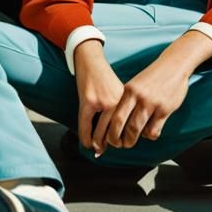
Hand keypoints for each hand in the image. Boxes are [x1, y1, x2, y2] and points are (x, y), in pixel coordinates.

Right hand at [74, 41, 124, 155]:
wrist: (91, 61)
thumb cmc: (103, 79)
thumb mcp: (117, 94)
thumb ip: (118, 112)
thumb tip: (114, 139)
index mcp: (127, 100)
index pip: (127, 128)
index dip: (121, 140)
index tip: (116, 145)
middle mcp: (118, 102)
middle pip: (114, 134)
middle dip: (107, 145)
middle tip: (102, 149)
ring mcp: (103, 102)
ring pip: (100, 134)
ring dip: (96, 144)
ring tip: (94, 146)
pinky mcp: (89, 102)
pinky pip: (86, 126)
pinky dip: (85, 137)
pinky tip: (86, 143)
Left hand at [99, 55, 190, 151]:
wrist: (175, 64)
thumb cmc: (154, 77)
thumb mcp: (136, 84)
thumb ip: (127, 100)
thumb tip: (115, 122)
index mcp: (129, 90)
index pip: (112, 114)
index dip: (107, 130)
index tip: (107, 137)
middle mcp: (138, 96)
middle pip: (120, 124)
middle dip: (116, 139)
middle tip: (118, 144)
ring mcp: (152, 103)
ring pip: (135, 130)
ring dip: (130, 141)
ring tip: (130, 142)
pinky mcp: (165, 109)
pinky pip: (153, 131)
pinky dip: (149, 135)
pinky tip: (150, 131)